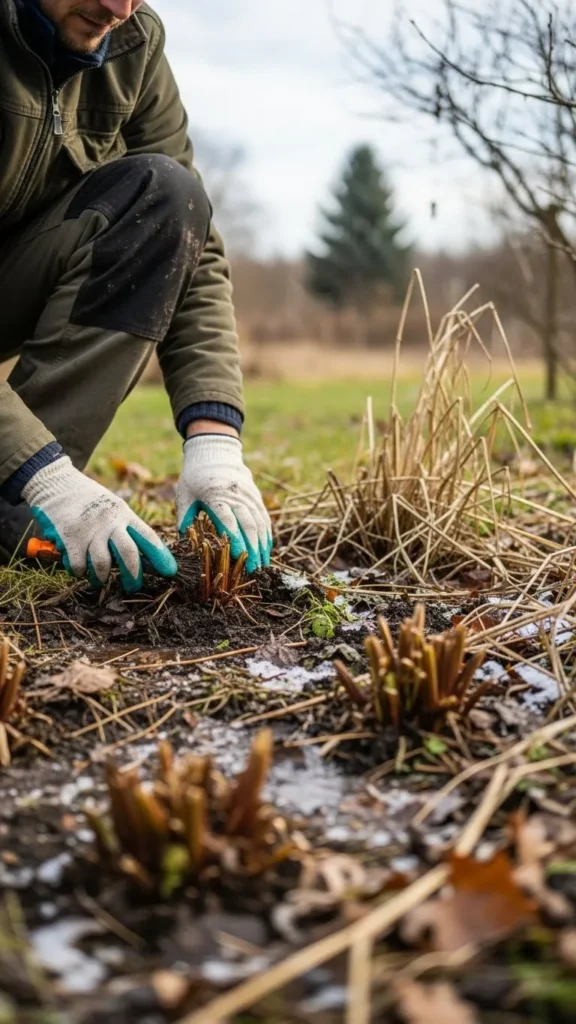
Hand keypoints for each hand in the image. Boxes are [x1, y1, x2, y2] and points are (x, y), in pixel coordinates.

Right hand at [22, 457, 177, 592]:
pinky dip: (79, 572)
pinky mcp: (70, 537)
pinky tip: (79, 568)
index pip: (148, 537)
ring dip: (101, 577)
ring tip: (99, 579)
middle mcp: (109, 522)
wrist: (56, 483)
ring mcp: (89, 529)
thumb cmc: (89, 500)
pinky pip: (79, 565)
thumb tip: (141, 557)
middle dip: (133, 575)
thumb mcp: (113, 506)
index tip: (170, 571)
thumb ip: (124, 527)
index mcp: (124, 514)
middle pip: (128, 553)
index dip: (161, 556)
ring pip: (102, 564)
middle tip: (133, 587)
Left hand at [176, 435, 271, 571]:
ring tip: (262, 564)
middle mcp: (235, 495)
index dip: (235, 539)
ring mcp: (249, 495)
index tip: (238, 557)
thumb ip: (184, 519)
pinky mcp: (256, 496)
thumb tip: (182, 544)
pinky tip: (266, 549)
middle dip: (252, 549)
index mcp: (215, 495)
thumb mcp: (184, 495)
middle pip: (248, 525)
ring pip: (260, 523)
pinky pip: (264, 517)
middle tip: (253, 569)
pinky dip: (267, 535)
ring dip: (262, 545)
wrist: (214, 452)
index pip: (228, 520)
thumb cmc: (195, 477)